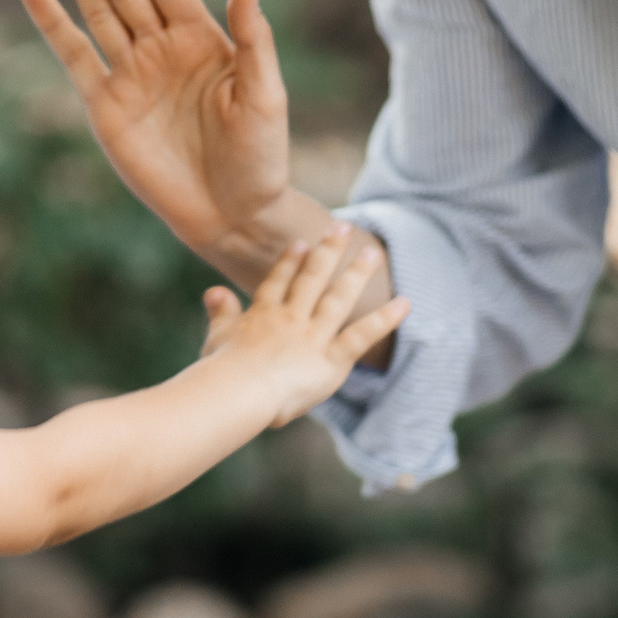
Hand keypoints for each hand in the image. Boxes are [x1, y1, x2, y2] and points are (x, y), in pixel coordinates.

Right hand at [19, 0, 291, 256]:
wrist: (233, 215)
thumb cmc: (260, 156)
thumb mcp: (265, 94)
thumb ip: (253, 37)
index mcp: (202, 37)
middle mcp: (162, 48)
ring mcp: (130, 75)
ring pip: (98, 9)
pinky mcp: (105, 108)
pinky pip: (74, 57)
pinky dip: (53, 24)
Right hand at [197, 228, 406, 426]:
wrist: (237, 391)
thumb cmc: (221, 372)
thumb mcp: (217, 337)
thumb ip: (220, 312)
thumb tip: (213, 290)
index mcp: (262, 315)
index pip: (279, 282)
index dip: (291, 261)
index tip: (302, 243)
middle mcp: (291, 318)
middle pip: (312, 279)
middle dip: (328, 252)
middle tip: (342, 227)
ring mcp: (312, 336)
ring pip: (339, 299)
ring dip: (357, 274)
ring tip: (373, 253)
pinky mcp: (331, 360)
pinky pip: (361, 336)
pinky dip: (384, 320)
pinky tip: (405, 304)